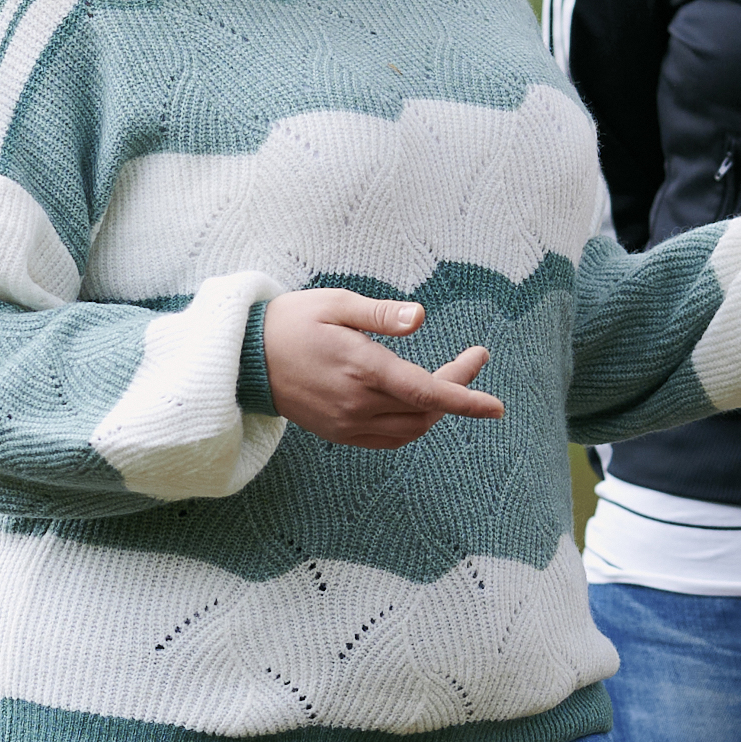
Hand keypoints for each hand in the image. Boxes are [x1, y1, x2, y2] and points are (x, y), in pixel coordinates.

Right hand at [259, 288, 498, 450]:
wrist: (244, 359)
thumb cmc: (291, 321)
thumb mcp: (335, 303)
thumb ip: (381, 314)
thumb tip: (421, 318)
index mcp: (361, 367)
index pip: (427, 390)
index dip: (465, 399)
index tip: (496, 405)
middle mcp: (357, 403)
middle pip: (426, 409)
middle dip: (457, 390)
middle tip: (473, 359)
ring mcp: (347, 423)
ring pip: (411, 428)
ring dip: (436, 409)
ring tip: (448, 378)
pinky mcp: (338, 432)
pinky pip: (389, 438)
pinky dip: (412, 424)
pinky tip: (417, 401)